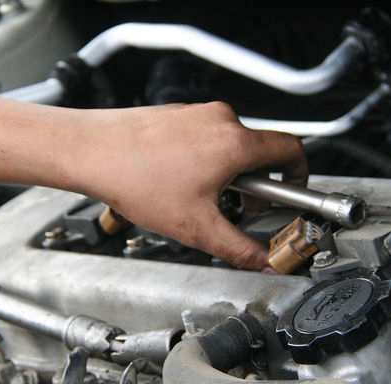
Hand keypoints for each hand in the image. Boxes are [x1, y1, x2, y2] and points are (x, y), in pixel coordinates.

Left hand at [65, 102, 307, 270]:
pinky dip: (207, 161)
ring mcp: (198, 114)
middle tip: (239, 209)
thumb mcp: (196, 226)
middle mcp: (221, 120)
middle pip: (261, 152)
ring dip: (230, 174)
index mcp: (235, 142)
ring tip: (202, 199)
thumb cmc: (134, 177)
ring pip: (232, 146)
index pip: (292, 151)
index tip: (293, 192)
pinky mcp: (179, 115)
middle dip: (257, 185)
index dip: (299, 175)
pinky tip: (181, 183)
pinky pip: (208, 138)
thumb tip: (265, 263)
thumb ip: (239, 248)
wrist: (91, 151)